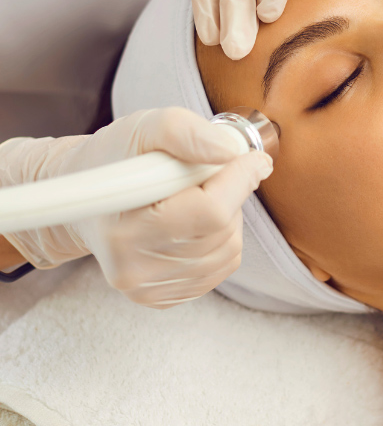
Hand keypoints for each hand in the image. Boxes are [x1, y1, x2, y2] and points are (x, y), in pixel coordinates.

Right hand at [1, 108, 272, 307]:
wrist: (85, 197)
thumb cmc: (113, 159)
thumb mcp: (143, 128)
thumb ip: (184, 132)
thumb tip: (230, 152)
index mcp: (124, 229)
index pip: (209, 212)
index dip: (240, 180)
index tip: (254, 158)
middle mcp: (135, 269)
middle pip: (222, 231)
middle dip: (230, 194)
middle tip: (205, 173)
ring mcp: (150, 289)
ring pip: (228, 249)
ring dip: (227, 216)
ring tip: (193, 196)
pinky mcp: (164, 298)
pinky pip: (222, 266)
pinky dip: (221, 238)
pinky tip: (194, 221)